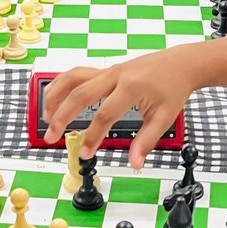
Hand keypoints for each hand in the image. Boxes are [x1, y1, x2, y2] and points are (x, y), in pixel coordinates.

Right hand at [42, 39, 226, 167]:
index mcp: (131, 87)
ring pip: (72, 78)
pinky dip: (62, 85)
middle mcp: (115, 75)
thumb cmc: (173, 88)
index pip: (104, 115)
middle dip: (62, 117)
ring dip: (56, 96)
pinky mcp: (106, 70)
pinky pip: (77, 74)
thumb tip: (134, 163)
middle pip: (80, 94)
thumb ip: (146, 141)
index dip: (92, 137)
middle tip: (52, 137)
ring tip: (46, 117)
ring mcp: (109, 70)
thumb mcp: (164, 117)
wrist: (180, 64)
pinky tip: (55, 99)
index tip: (85, 153)